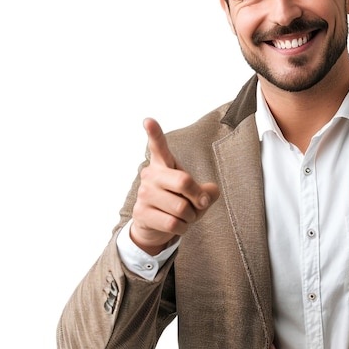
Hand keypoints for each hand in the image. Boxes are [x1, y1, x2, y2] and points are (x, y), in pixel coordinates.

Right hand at [130, 118, 219, 253]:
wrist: (154, 226)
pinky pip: (173, 223)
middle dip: (199, 197)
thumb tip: (207, 196)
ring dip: (191, 217)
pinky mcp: (141, 213)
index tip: (148, 120)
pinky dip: (183, 228)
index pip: (159, 146)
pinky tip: (177, 225)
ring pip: (181, 208)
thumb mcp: (196, 195)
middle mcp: (150, 175)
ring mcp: (143, 194)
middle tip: (201, 204)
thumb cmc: (177, 203)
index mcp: (163, 164)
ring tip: (185, 216)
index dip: (154, 133)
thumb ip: (206, 192)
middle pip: (184, 181)